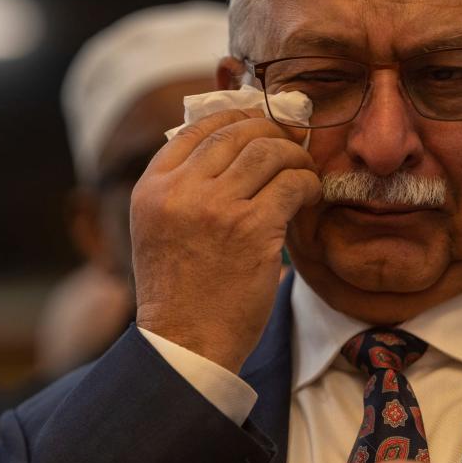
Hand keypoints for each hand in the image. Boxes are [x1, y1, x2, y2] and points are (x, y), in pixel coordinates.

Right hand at [131, 108, 319, 372]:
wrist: (186, 344)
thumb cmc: (179, 290)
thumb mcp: (158, 228)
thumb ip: (182, 187)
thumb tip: (231, 144)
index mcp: (152, 188)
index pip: (198, 128)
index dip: (236, 118)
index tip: (259, 126)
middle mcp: (179, 191)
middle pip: (235, 132)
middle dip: (270, 131)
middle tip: (291, 144)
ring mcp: (215, 207)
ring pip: (267, 150)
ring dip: (294, 155)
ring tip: (303, 171)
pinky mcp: (251, 228)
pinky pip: (291, 182)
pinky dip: (307, 182)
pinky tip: (309, 196)